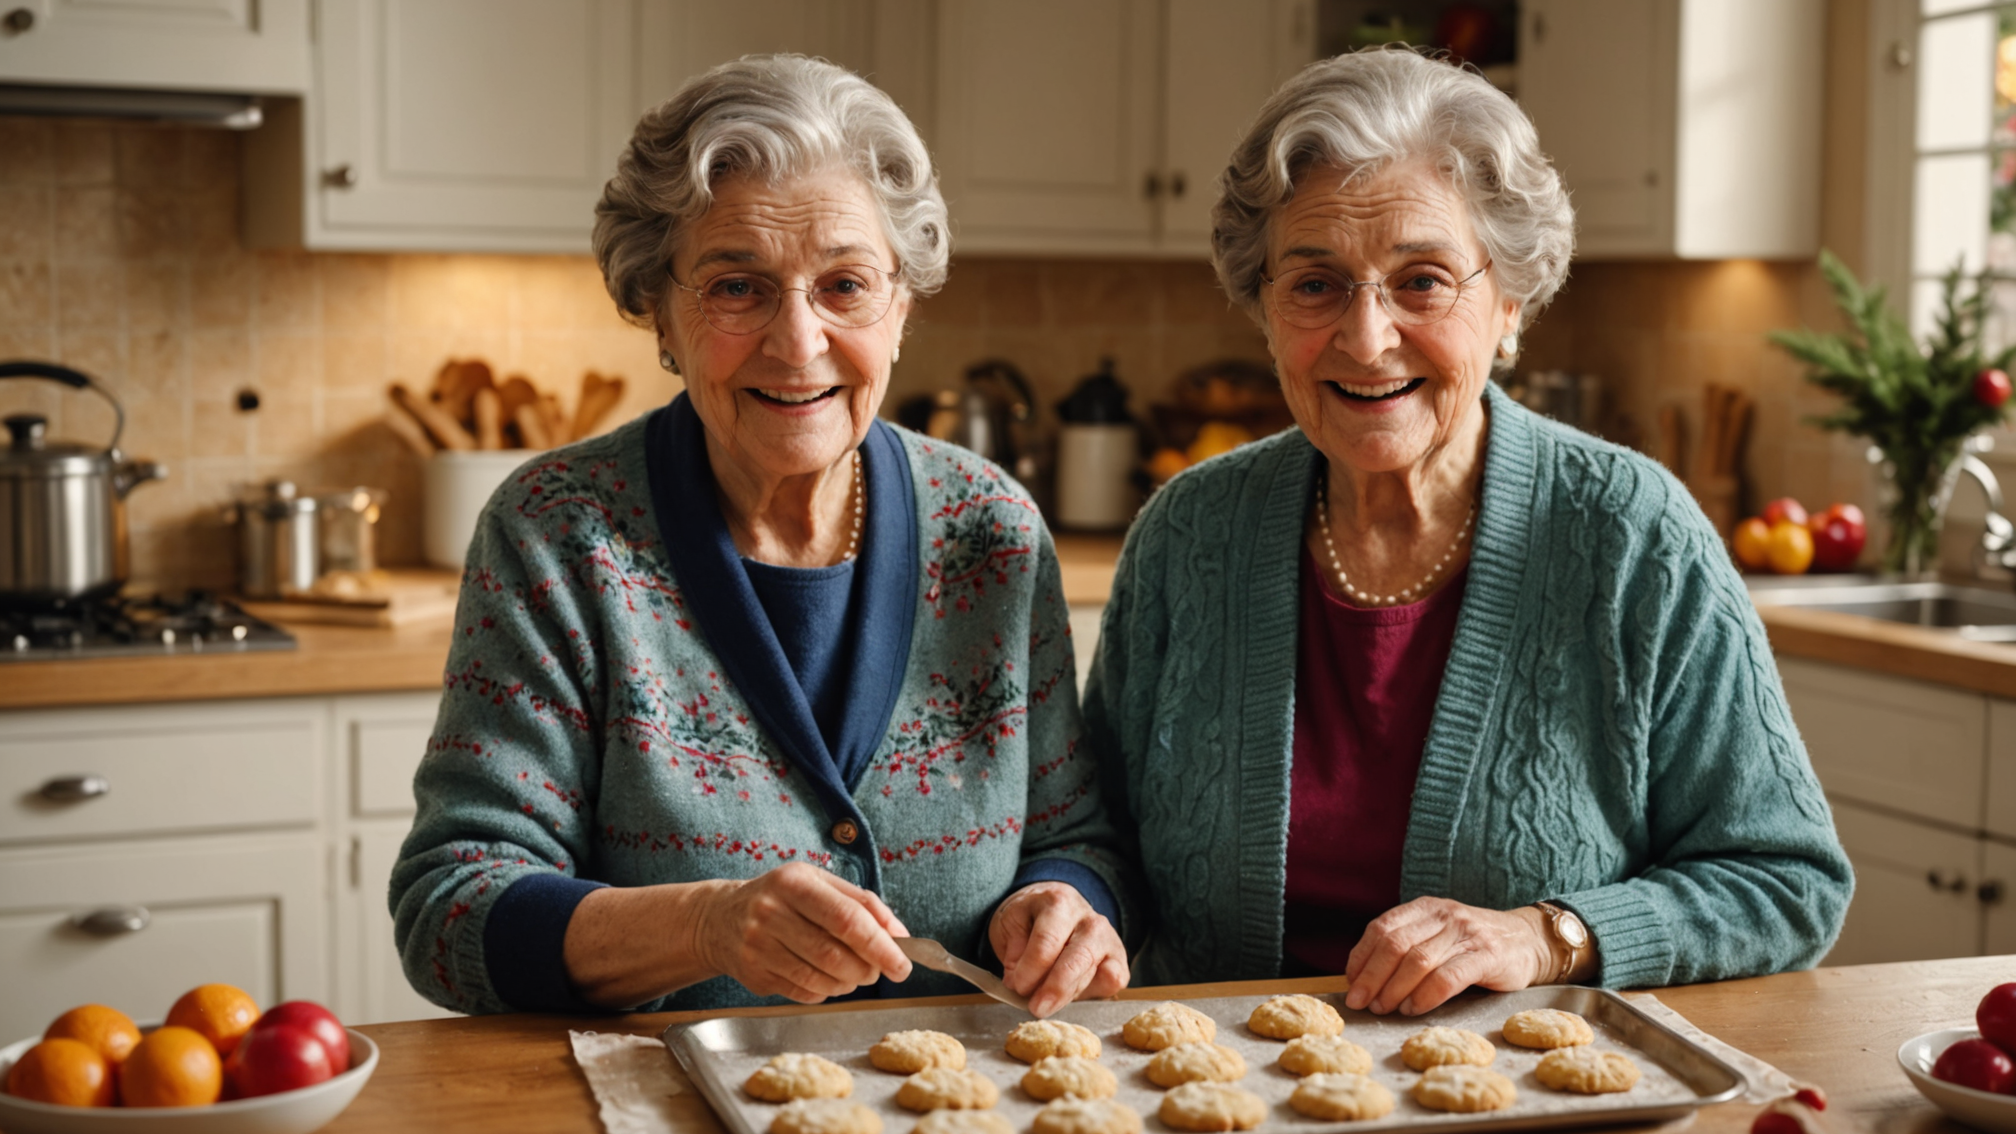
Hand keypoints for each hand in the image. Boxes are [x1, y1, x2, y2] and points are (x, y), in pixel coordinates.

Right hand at [695, 863, 913, 1002]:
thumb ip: (863, 904)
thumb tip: (900, 935)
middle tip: (879, 971)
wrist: (720, 919)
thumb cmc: (783, 899)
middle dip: (867, 969)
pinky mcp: (753, 975)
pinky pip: (803, 992)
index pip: (846, 918)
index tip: (902, 964)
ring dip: (849, 983)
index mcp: (794, 882)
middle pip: (834, 953)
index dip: (879, 945)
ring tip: (855, 974)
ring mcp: (758, 945)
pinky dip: (825, 991)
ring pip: (820, 978)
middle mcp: (771, 912)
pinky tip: (826, 979)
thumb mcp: (819, 885)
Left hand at [989, 882, 1127, 1017]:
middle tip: (1036, 1008)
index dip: (1030, 970)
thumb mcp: (1010, 923)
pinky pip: (1112, 982)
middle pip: (1077, 959)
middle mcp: (1090, 918)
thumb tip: (1017, 981)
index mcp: (1059, 902)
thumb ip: (1012, 949)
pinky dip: (1092, 994)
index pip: (1047, 942)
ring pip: (1092, 974)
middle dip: (1055, 989)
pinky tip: (1071, 994)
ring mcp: (1109, 938)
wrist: (1053, 907)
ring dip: (1065, 995)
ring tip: (1045, 1002)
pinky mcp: (1119, 960)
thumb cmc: (1029, 918)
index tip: (1016, 987)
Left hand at [1342, 897, 1550, 1015]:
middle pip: (1395, 944)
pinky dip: (1426, 996)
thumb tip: (1364, 978)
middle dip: (1372, 976)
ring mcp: (1466, 934)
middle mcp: (1444, 916)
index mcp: (1425, 908)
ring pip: (1418, 961)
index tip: (1350, 982)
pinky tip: (1414, 1009)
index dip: (1361, 956)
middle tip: (1360, 1002)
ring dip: (1394, 989)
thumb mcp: (1438, 936)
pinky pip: (1448, 977)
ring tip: (1384, 1008)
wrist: (1528, 941)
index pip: (1381, 927)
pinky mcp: (1487, 956)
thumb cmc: (1473, 946)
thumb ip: (1407, 948)